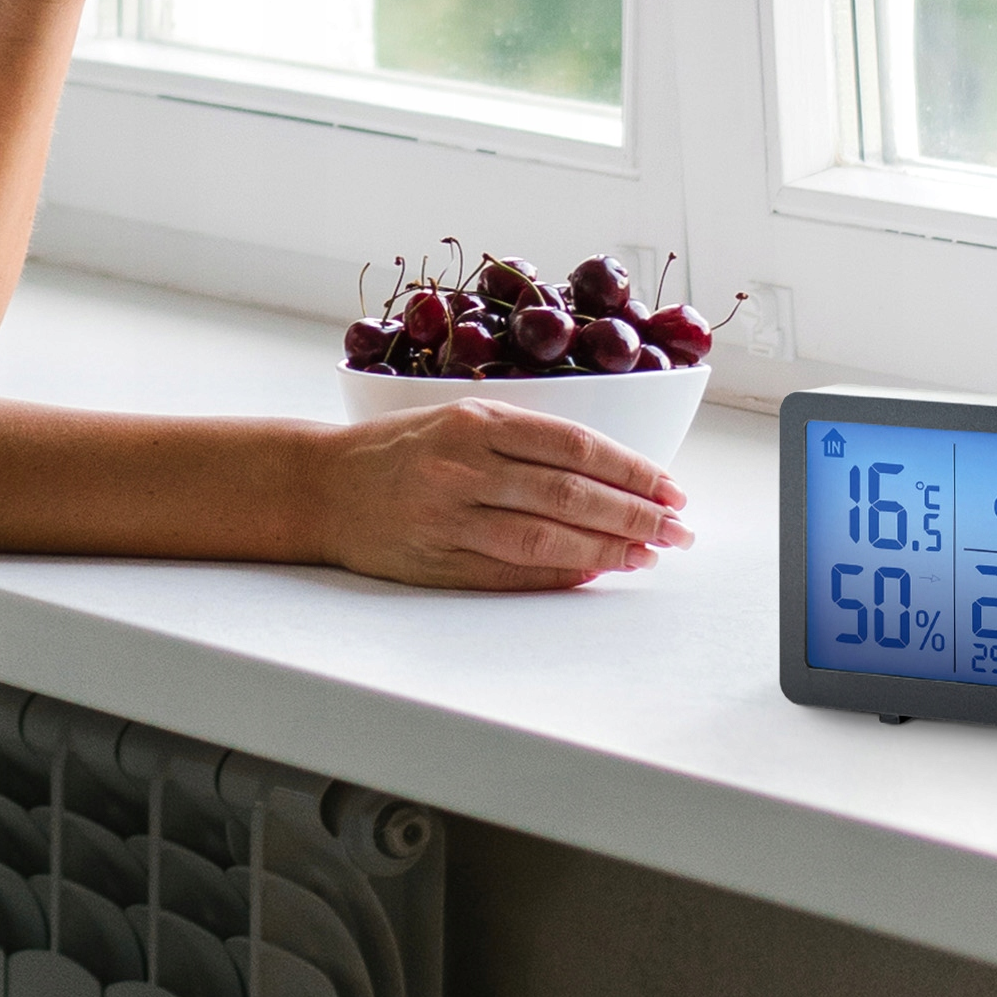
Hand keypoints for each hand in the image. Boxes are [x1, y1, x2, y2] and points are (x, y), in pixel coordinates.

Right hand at [306, 398, 693, 590]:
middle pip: (571, 494)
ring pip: (547, 539)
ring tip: (648, 555)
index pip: (575, 446)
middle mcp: (463, 468)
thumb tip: (608, 475)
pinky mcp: (438, 562)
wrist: (318, 485)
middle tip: (678, 529)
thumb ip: (524, 441)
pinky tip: (596, 575)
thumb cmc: (397, 449)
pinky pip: (513, 574)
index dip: (633, 470)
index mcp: (474, 422)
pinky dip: (561, 577)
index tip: (672, 488)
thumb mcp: (457, 419)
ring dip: (607, 551)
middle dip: (635, 515)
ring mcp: (449, 519)